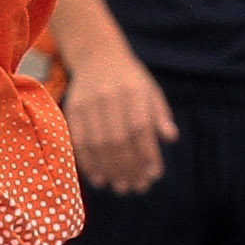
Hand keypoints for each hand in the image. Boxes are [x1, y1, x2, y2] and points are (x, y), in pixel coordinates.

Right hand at [63, 44, 178, 193]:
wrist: (97, 56)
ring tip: (120, 187)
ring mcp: (88, 103)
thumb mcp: (151, 91)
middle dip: (127, 168)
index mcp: (133, 92)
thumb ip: (160, 115)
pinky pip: (79, 141)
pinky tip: (99, 178)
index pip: (141, 128)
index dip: (147, 154)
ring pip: (97, 144)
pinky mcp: (72, 109)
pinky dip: (88, 163)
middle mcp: (109, 97)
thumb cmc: (130, 79)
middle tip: (135, 188)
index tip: (153, 175)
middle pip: (118, 140)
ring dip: (109, 170)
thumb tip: (171, 138)